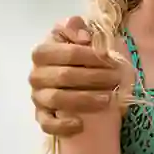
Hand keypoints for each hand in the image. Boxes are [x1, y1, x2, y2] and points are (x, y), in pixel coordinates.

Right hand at [30, 15, 123, 137]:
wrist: (86, 82)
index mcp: (44, 53)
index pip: (64, 52)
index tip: (109, 58)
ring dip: (83, 99)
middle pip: (63, 75)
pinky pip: (47, 123)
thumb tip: (84, 37)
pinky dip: (62, 125)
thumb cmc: (85, 57)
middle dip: (93, 77)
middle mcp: (37, 74)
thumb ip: (79, 28)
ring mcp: (39, 96)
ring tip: (107, 99)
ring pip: (55, 98)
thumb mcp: (85, 38)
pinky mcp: (43, 116)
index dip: (88, 55)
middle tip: (116, 78)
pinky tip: (79, 124)